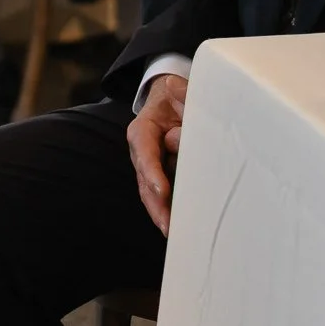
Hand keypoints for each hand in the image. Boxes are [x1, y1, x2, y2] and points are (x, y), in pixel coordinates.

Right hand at [128, 73, 188, 235]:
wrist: (173, 98)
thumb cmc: (178, 96)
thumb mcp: (180, 92)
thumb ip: (182, 101)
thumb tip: (176, 116)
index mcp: (142, 129)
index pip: (144, 152)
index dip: (152, 172)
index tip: (162, 191)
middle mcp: (142, 151)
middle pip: (145, 180)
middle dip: (156, 204)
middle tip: (168, 225)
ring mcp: (149, 165)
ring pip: (151, 193)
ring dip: (161, 213)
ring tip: (173, 232)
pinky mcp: (160, 174)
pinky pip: (162, 194)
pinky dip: (168, 209)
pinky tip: (179, 226)